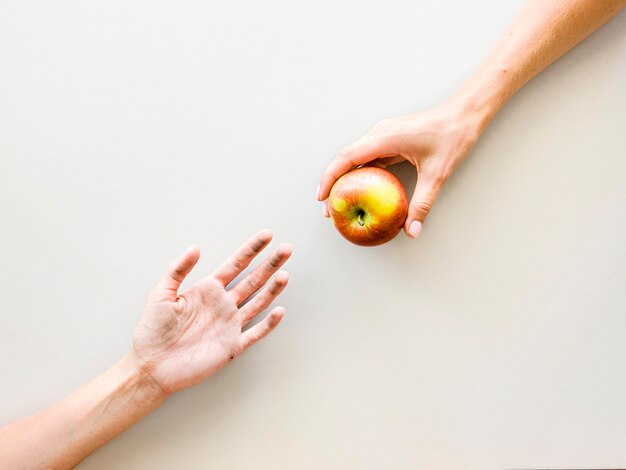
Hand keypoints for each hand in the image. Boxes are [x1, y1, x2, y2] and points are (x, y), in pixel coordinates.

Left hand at [131, 230, 291, 394]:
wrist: (151, 366)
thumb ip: (178, 270)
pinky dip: (268, 324)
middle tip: (286, 249)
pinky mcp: (231, 346)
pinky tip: (279, 311)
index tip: (267, 235)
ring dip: (272, 289)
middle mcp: (223, 304)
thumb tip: (195, 248)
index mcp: (208, 289)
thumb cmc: (152, 331)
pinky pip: (255, 333)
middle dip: (270, 264)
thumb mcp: (161, 294)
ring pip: (258, 303)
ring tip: (284, 275)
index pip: (236, 264)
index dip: (252, 249)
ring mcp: (229, 325)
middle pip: (253, 280)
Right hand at [317, 102, 480, 237]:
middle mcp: (378, 134)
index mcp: (384, 137)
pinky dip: (361, 175)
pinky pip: (368, 158)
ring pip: (355, 158)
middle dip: (333, 183)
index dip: (329, 178)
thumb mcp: (437, 174)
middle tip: (329, 210)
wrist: (464, 114)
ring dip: (346, 179)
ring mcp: (383, 135)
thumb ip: (422, 203)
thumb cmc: (452, 137)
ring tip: (341, 203)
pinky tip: (362, 192)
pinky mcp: (390, 139)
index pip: (346, 158)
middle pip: (345, 159)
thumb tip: (412, 230)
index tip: (321, 198)